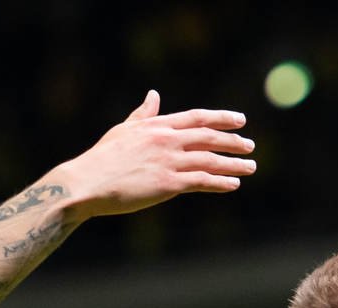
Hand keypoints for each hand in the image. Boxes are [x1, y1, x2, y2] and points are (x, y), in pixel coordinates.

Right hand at [46, 90, 254, 220]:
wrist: (86, 183)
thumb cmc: (100, 159)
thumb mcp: (123, 130)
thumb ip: (143, 114)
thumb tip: (153, 93)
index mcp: (157, 125)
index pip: (197, 117)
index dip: (222, 118)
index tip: (240, 121)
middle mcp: (167, 140)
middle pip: (209, 137)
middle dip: (233, 141)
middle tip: (249, 146)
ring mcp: (169, 161)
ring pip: (210, 160)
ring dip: (234, 164)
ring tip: (251, 167)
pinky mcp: (168, 184)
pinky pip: (202, 181)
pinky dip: (220, 182)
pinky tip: (233, 184)